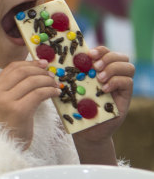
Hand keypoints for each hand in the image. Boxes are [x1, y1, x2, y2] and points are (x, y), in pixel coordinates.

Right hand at [0, 59, 59, 148]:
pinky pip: (38, 94)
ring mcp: (7, 101)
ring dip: (47, 81)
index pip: (12, 67)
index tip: (43, 63)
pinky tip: (55, 94)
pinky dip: (50, 91)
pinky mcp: (19, 110)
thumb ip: (15, 87)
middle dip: (40, 70)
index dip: (30, 63)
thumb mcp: (6, 101)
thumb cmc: (9, 123)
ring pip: (32, 81)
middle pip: (22, 72)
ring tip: (55, 85)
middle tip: (52, 75)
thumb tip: (37, 71)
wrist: (4, 144)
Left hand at [72, 46, 133, 162]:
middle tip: (95, 66)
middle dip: (108, 57)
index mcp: (98, 69)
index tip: (88, 54)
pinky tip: (104, 88)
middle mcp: (112, 75)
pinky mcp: (125, 97)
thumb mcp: (69, 87)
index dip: (99, 50)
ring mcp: (120, 86)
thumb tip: (51, 59)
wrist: (84, 129)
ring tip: (99, 78)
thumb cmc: (74, 106)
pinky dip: (116, 82)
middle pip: (121, 56)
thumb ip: (68, 74)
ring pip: (128, 67)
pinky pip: (128, 82)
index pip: (105, 52)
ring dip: (113, 68)